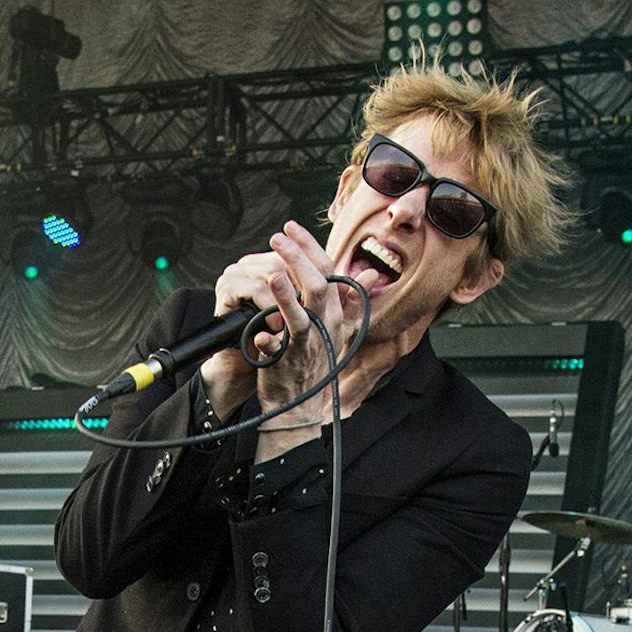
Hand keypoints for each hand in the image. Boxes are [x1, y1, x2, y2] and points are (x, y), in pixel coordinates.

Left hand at [206, 222, 358, 420]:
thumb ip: (352, 300)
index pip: (327, 270)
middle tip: (277, 237)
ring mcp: (306, 345)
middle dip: (297, 257)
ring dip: (286, 294)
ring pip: (302, 316)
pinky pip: (279, 351)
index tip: (291, 227)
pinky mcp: (287, 364)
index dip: (309, 246)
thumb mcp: (338, 330)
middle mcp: (324, 326)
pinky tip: (258, 333)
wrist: (299, 404)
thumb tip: (373, 273)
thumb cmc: (313, 363)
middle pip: (318, 285)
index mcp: (335, 313)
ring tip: (272, 274)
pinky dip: (269, 341)